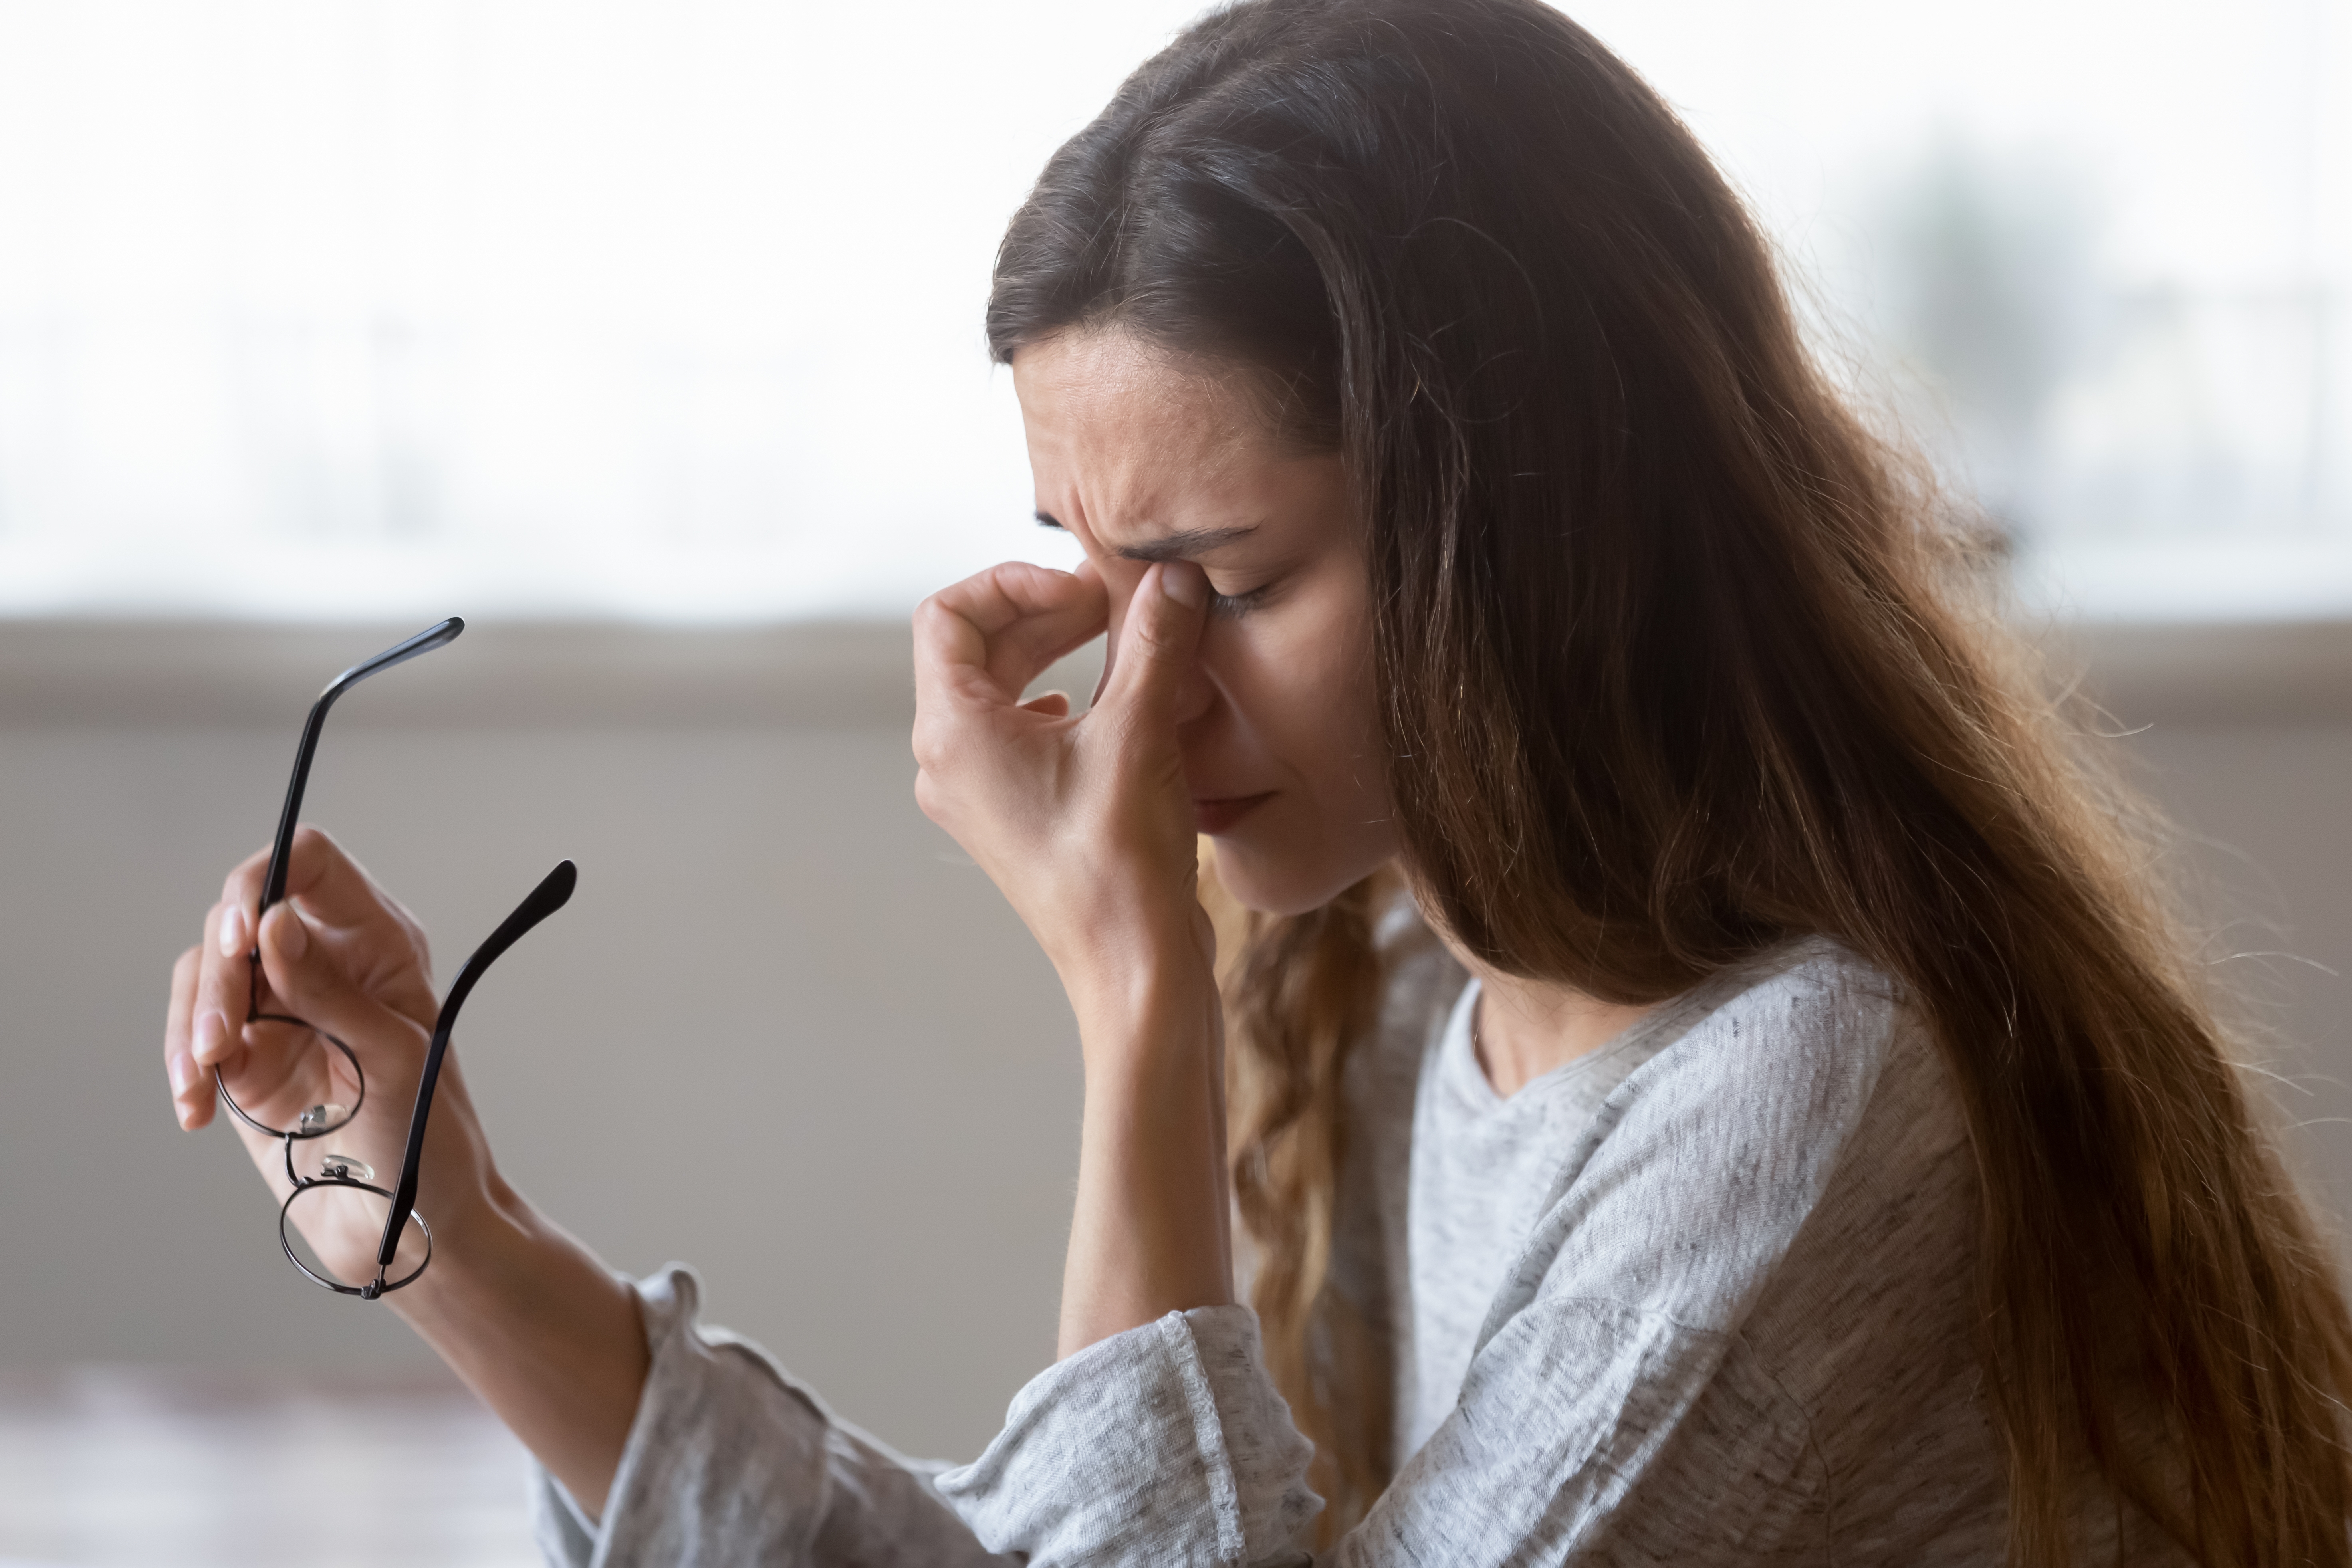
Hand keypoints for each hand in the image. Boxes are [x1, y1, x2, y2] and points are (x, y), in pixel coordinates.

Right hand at [163, 826, 494, 1286]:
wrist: (408, 1222)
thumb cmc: (427, 1135)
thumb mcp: (392, 1057)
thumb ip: (330, 990)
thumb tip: (273, 919)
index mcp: (378, 942)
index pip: (310, 864)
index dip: (264, 880)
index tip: (243, 936)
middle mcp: (323, 962)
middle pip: (238, 917)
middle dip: (218, 972)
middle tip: (221, 1038)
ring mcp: (279, 1008)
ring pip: (203, 974)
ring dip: (191, 1023)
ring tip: (203, 1082)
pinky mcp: (245, 1058)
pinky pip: (192, 1035)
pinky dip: (183, 1066)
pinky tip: (194, 1110)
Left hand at [912, 556, 1216, 1020]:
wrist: (1134, 966)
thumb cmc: (1121, 862)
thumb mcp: (1140, 731)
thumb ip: (1154, 641)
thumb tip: (1174, 575)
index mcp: (952, 732)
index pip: (949, 614)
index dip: (1015, 582)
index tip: (1083, 589)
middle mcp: (949, 761)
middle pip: (978, 649)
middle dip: (1047, 614)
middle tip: (1117, 602)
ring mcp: (977, 793)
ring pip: (1002, 691)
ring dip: (1058, 654)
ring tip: (1124, 642)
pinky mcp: (1013, 816)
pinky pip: (1021, 734)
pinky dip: (1065, 701)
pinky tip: (1108, 706)